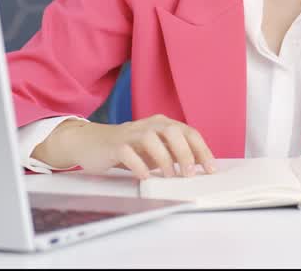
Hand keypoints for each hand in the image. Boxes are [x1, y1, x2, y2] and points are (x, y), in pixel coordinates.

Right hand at [36, 115, 217, 179]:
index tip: (210, 169)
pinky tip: (145, 177)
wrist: (90, 142)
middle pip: (172, 131)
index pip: (189, 132)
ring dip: (164, 159)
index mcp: (162, 124)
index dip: (201, 150)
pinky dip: (139, 165)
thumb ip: (173, 154)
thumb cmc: (127, 147)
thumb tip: (196, 168)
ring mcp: (131, 133)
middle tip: (189, 174)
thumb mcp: (154, 150)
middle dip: (185, 153)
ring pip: (151, 139)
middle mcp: (149, 125)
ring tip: (169, 177)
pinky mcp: (115, 145)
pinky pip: (128, 152)